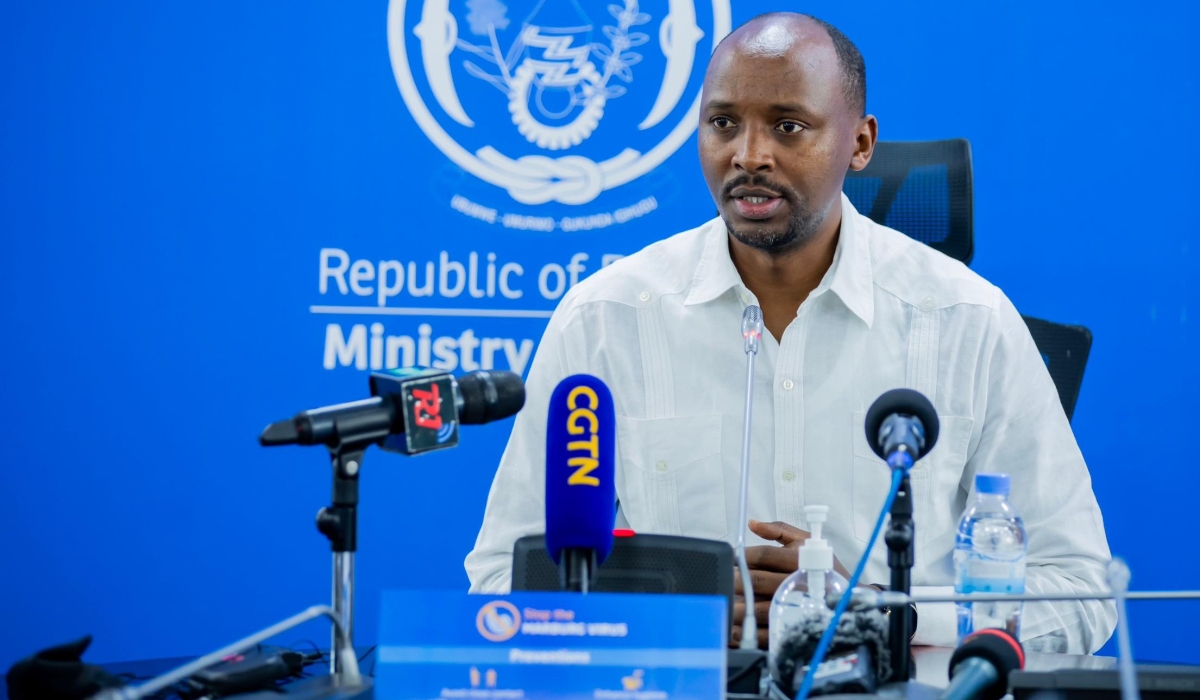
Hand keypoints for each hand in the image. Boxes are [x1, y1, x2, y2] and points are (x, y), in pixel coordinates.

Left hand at [730, 520, 852, 648]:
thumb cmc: (824, 567)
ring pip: (760, 608)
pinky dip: (749, 633)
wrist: (850, 598)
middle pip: (758, 581)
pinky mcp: (795, 627)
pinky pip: (768, 632)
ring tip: (723, 602)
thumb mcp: (807, 541)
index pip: (765, 555)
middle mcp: (796, 583)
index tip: (731, 557)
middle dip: (735, 580)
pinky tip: (734, 629)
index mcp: (799, 560)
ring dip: (738, 607)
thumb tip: (752, 523)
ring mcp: (796, 608)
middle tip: (722, 580)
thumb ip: (779, 530)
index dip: (744, 555)